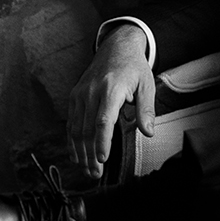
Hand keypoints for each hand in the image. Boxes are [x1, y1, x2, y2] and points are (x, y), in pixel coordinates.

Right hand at [66, 24, 155, 177]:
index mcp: (111, 89)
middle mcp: (92, 92)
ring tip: (87, 170)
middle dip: (90, 154)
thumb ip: (146, 110)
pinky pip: (71, 122)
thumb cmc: (133, 67)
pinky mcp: (74, 96)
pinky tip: (77, 155)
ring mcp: (80, 94)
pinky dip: (72, 141)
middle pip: (87, 129)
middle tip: (95, 174)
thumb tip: (148, 132)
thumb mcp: (147, 84)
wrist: (115, 47)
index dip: (101, 142)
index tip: (103, 159)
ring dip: (80, 152)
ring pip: (76, 128)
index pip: (103, 120)